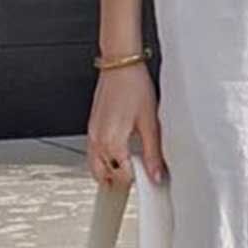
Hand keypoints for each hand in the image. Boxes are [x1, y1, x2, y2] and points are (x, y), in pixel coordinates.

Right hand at [87, 62, 165, 184]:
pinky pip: (93, 153)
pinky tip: (118, 154)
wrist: (120, 66)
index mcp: (112, 142)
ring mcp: (92, 134)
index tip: (148, 182)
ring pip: (95, 166)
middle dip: (120, 181)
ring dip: (109, 173)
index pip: (122, 176)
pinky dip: (103, 160)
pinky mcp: (92, 127)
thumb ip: (152, 153)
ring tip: (128, 171)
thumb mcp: (150, 123)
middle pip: (104, 176)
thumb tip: (156, 174)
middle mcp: (98, 140)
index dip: (137, 181)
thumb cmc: (134, 87)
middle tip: (137, 180)